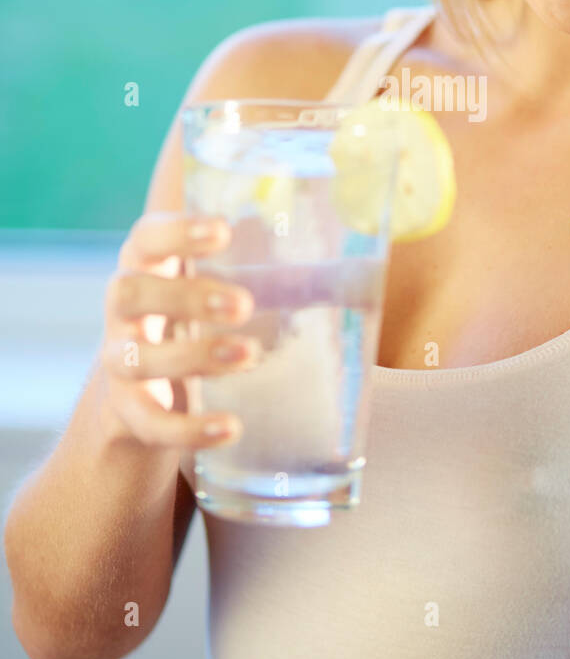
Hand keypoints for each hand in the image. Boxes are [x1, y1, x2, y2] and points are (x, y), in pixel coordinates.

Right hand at [99, 213, 257, 448]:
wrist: (141, 395)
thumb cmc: (195, 321)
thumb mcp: (218, 289)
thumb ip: (271, 273)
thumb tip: (362, 271)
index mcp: (147, 268)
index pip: (146, 237)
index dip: (177, 231)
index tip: (224, 230)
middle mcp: (124, 312)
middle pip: (128, 292)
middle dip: (185, 295)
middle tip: (244, 304)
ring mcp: (119, 362)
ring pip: (137, 358)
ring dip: (194, 356)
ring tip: (248, 355)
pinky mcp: (127, 412)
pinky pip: (149, 422)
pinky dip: (187, 428)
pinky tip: (229, 427)